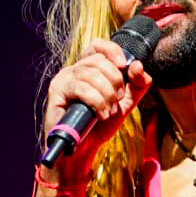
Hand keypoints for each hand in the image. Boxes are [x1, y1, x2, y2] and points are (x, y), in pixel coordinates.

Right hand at [42, 38, 153, 180]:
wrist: (82, 151)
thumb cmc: (98, 127)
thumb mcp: (124, 104)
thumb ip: (137, 86)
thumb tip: (139, 66)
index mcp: (88, 69)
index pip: (98, 45)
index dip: (113, 50)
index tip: (125, 66)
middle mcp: (74, 70)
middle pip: (98, 59)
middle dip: (115, 80)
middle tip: (117, 100)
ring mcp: (63, 80)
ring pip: (90, 73)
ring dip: (107, 94)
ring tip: (109, 111)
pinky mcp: (56, 92)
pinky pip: (81, 87)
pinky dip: (96, 101)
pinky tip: (101, 114)